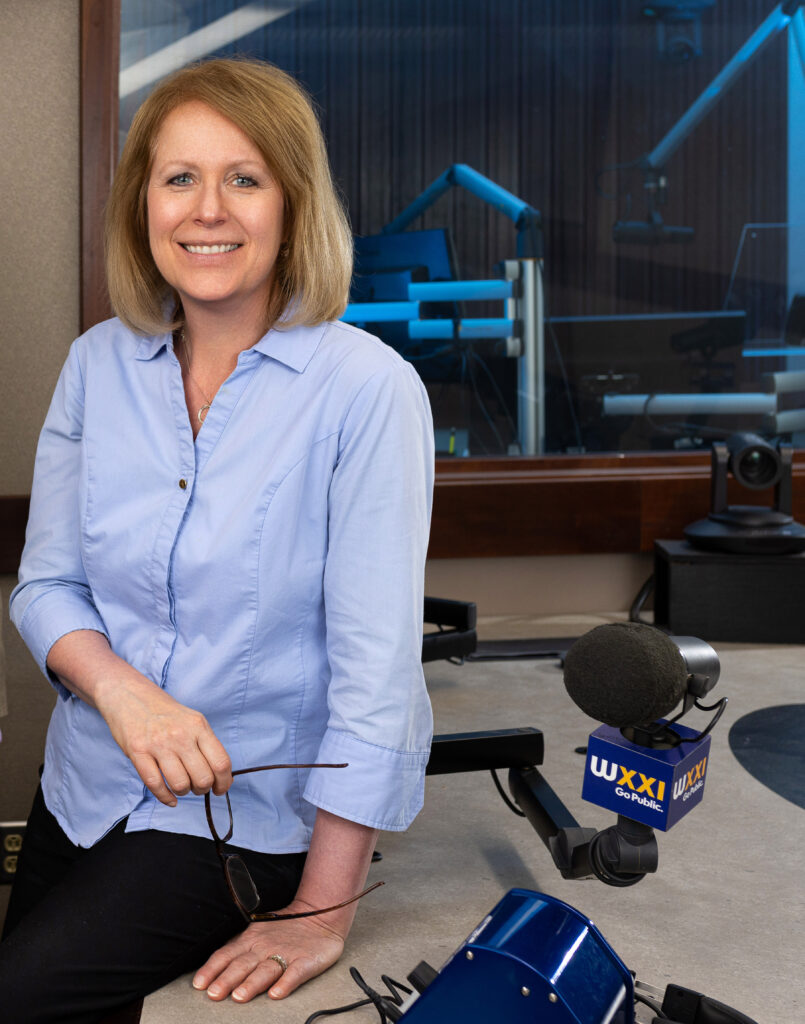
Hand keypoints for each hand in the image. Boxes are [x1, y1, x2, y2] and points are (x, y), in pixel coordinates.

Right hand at [95, 666, 231, 805]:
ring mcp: (158, 744)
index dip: (224, 782)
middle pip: (203, 777)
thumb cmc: (163, 712)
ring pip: (180, 784)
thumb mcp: (191, 720)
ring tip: (181, 787)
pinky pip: (155, 785)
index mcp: (198, 726)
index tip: (220, 789)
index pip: (221, 762)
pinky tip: (170, 798)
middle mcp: (181, 735)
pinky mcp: (138, 752)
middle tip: (197, 786)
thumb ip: (204, 743)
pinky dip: (165, 798)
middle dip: (202, 789)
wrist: (129, 695)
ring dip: (183, 792)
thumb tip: (220, 774)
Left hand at [193, 909, 344, 1002]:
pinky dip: (285, 983)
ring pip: (266, 970)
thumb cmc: (285, 929)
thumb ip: (239, 949)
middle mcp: (265, 946)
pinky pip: (295, 973)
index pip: (226, 954)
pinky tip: (277, 994)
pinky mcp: (306, 961)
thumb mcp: (258, 932)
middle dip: (227, 979)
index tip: (200, 985)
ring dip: (252, 984)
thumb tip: (214, 969)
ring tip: (240, 996)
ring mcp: (286, 953)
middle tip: (214, 994)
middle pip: (243, 964)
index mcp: (251, 939)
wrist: (319, 915)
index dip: (212, 969)